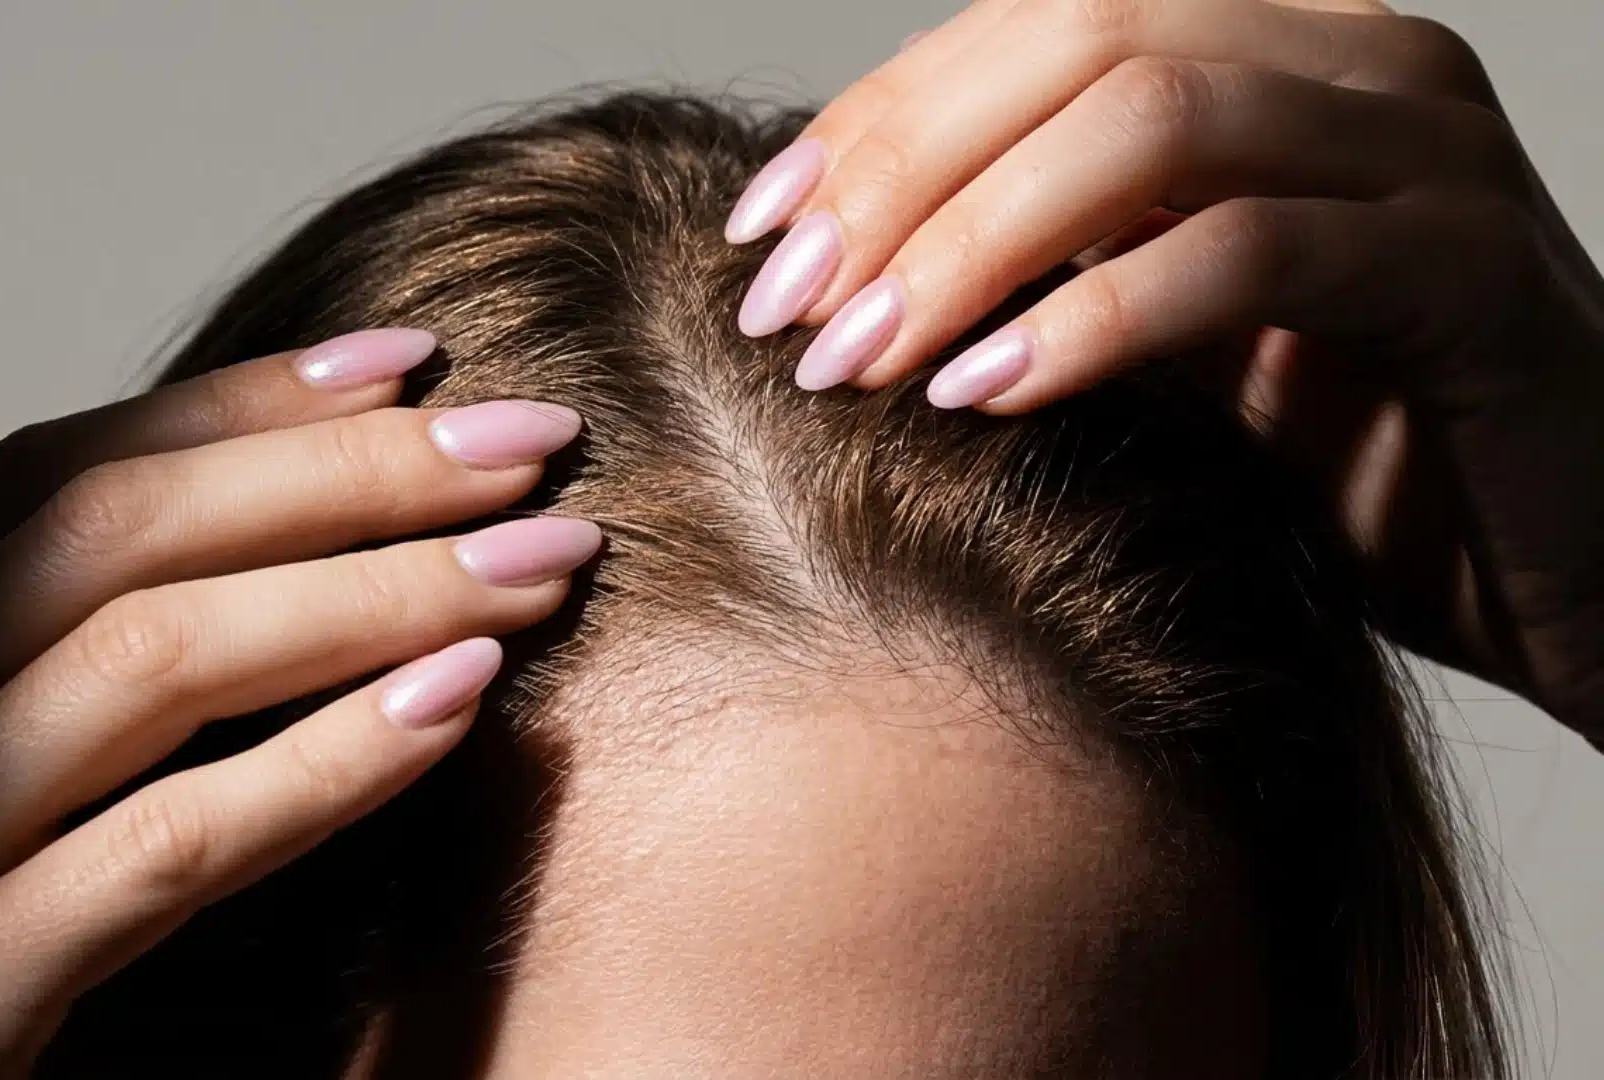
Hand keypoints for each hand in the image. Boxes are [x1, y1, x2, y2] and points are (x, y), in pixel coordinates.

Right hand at [0, 328, 597, 1077]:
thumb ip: (45, 703)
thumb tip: (274, 578)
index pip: (52, 481)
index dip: (240, 404)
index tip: (409, 363)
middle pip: (109, 534)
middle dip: (340, 472)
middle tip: (527, 441)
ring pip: (148, 657)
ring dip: (371, 592)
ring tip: (535, 563)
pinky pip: (169, 846)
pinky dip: (325, 762)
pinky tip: (454, 707)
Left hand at [727, 0, 1603, 743]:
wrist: (1574, 574)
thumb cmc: (1355, 465)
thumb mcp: (1169, 348)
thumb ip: (1052, 274)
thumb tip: (841, 277)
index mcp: (1274, 54)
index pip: (1033, 27)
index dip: (877, 120)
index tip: (759, 236)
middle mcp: (1354, 62)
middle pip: (1077, 35)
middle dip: (902, 170)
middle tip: (787, 307)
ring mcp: (1426, 153)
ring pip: (1155, 117)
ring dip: (973, 239)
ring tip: (859, 358)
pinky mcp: (1472, 271)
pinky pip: (1251, 253)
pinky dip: (1097, 318)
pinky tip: (985, 395)